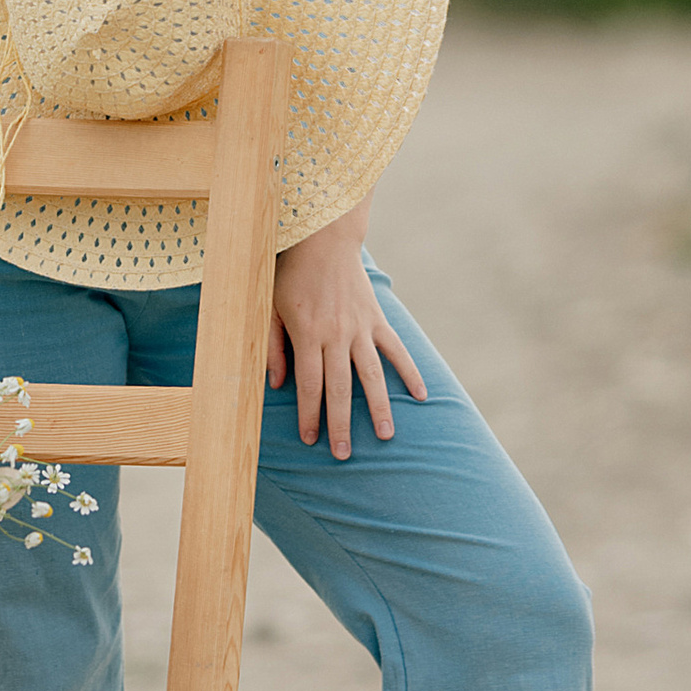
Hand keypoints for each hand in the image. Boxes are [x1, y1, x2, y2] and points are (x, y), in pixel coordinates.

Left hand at [267, 203, 424, 459]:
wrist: (323, 237)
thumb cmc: (289, 274)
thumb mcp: (270, 307)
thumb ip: (273, 346)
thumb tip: (276, 385)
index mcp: (307, 334)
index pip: (309, 385)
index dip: (310, 414)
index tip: (310, 439)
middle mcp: (336, 334)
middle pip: (340, 388)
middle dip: (340, 423)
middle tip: (343, 454)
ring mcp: (360, 327)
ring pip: (371, 375)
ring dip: (378, 407)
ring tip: (384, 435)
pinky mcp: (377, 318)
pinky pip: (396, 350)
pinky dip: (410, 372)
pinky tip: (420, 396)